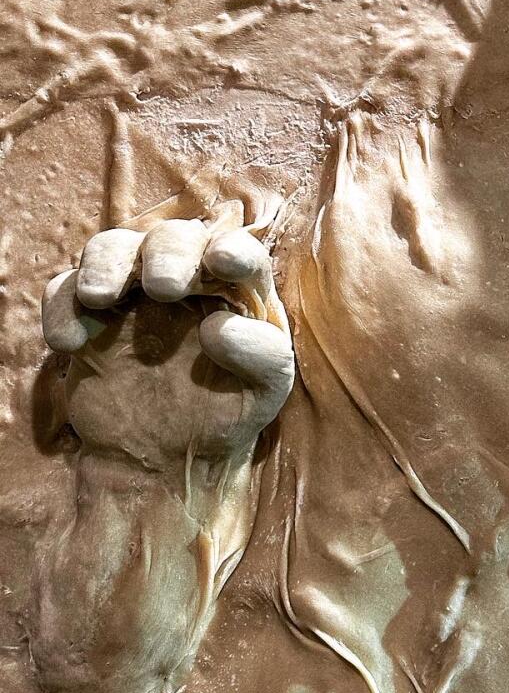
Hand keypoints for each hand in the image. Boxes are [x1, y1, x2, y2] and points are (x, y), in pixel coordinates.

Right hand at [42, 214, 293, 469]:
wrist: (166, 454)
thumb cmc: (226, 411)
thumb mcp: (263, 393)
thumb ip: (264, 357)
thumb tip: (220, 328)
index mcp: (234, 289)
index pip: (241, 252)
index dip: (234, 249)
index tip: (223, 262)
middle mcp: (184, 278)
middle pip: (172, 238)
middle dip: (167, 253)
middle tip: (165, 287)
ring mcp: (132, 292)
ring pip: (112, 248)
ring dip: (104, 263)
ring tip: (98, 297)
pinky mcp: (89, 314)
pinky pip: (65, 290)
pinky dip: (61, 306)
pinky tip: (68, 341)